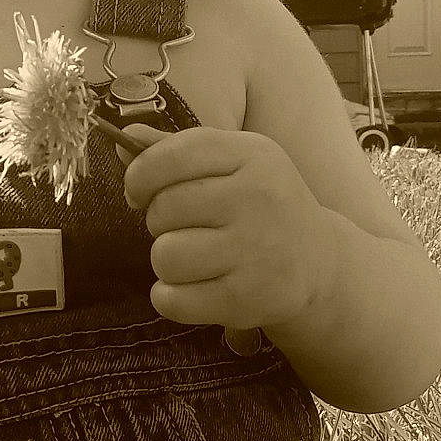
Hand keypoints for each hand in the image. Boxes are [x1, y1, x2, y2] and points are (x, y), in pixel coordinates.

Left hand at [119, 125, 335, 333]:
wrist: (317, 262)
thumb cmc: (261, 207)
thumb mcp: (232, 165)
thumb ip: (176, 151)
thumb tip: (123, 140)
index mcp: (252, 155)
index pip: (173, 155)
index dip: (140, 175)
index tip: (139, 192)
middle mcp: (258, 198)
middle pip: (163, 209)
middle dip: (160, 223)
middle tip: (186, 228)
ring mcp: (256, 250)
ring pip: (165, 256)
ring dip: (167, 262)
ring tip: (194, 259)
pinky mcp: (247, 298)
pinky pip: (173, 300)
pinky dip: (169, 298)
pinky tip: (192, 288)